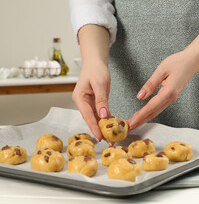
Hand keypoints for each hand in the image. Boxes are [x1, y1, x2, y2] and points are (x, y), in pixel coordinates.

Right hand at [73, 24, 112, 144]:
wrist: (95, 61)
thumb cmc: (96, 69)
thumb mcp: (100, 83)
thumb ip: (101, 100)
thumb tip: (103, 116)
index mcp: (79, 98)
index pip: (87, 116)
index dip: (94, 127)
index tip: (100, 137)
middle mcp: (83, 103)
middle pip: (91, 120)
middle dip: (100, 131)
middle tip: (109, 142)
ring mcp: (89, 104)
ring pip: (96, 119)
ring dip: (104, 128)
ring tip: (112, 139)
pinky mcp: (95, 103)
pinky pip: (101, 114)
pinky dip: (107, 121)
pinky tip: (113, 128)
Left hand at [127, 22, 198, 129]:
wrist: (192, 61)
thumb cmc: (178, 62)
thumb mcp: (162, 70)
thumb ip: (150, 84)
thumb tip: (140, 96)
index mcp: (168, 92)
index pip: (151, 107)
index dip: (140, 116)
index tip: (131, 123)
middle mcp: (171, 98)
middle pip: (153, 113)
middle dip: (139, 121)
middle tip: (128, 127)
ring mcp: (171, 99)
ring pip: (155, 111)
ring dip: (143, 118)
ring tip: (132, 123)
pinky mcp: (170, 97)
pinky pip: (158, 107)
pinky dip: (149, 113)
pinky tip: (142, 114)